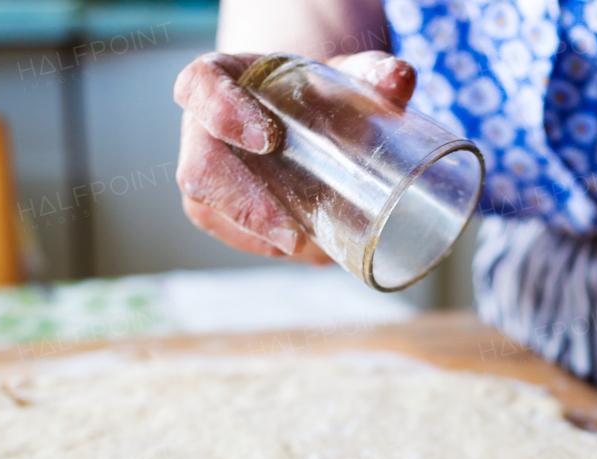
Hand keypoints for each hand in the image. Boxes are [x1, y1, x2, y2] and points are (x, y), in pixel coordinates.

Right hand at [173, 51, 415, 258]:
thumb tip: (399, 78)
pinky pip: (226, 230)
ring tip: (304, 245)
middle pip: (198, 168)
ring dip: (253, 233)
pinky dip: (261, 242)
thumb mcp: (344, 74)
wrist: (305, 111)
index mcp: (219, 77)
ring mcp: (203, 168)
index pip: (200, 85)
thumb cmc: (316, 89)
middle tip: (291, 231)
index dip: (222, 111)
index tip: (267, 138)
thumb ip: (372, 71)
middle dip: (242, 203)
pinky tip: (300, 248)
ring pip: (206, 208)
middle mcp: (200, 125)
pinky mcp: (214, 205)